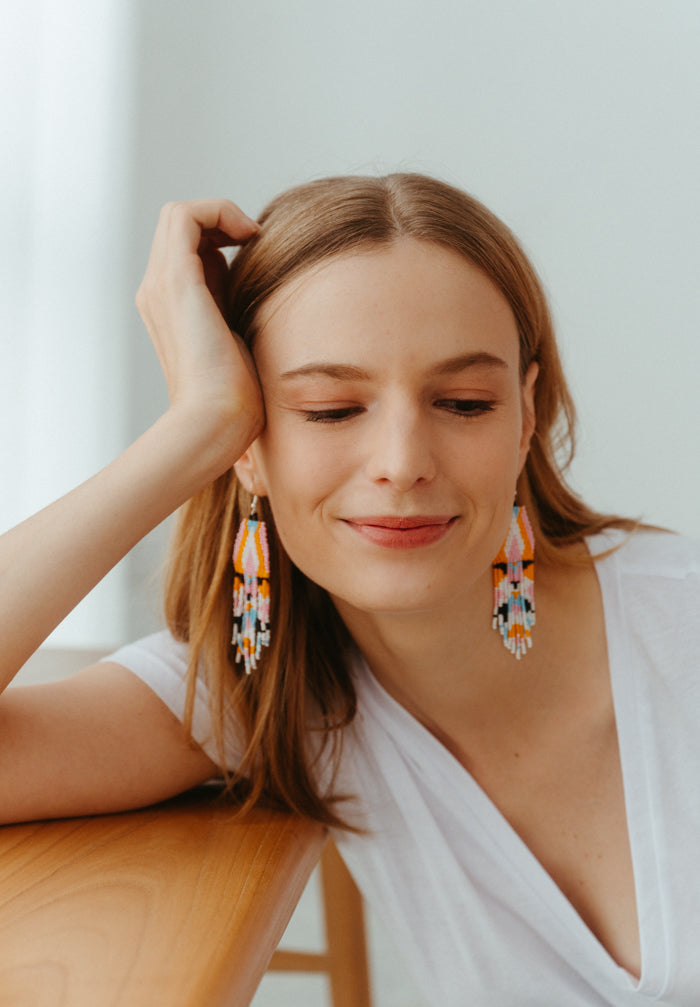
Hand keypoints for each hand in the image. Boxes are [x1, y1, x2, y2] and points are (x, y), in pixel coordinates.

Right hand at [136, 199, 264, 458]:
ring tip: (251, 237)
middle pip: (179, 225)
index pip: (187, 248)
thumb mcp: (240, 346)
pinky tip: (249, 238)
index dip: (219, 236)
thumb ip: (240, 317)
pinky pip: (185, 215)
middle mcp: (157, 291)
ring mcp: (161, 285)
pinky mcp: (176, 281)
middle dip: (220, 220)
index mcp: (170, 307)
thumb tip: (264, 295)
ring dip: (220, 213)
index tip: (255, 253)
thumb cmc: (235, 399)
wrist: (215, 422)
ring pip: (178, 214)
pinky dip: (219, 212)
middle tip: (255, 241)